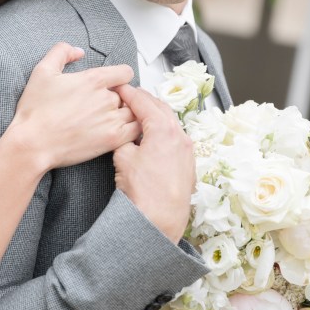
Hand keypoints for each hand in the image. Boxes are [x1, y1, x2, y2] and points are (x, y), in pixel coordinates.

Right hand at [9, 43, 140, 170]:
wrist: (33, 144)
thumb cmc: (36, 111)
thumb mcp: (42, 71)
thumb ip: (61, 52)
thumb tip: (78, 51)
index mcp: (93, 79)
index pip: (125, 73)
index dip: (120, 78)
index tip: (112, 87)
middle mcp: (106, 98)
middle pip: (128, 94)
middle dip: (119, 100)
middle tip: (103, 109)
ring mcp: (112, 119)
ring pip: (134, 112)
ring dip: (126, 115)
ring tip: (109, 122)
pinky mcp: (113, 139)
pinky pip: (137, 130)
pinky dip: (133, 130)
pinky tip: (119, 132)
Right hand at [113, 85, 194, 243]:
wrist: (159, 221)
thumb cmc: (143, 193)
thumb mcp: (123, 158)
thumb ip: (124, 139)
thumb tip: (126, 136)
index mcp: (164, 129)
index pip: (144, 102)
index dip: (129, 93)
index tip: (121, 88)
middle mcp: (181, 137)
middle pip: (161, 109)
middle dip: (144, 101)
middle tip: (130, 98)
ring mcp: (188, 152)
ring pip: (171, 124)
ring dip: (156, 117)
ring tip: (140, 118)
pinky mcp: (189, 166)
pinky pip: (177, 141)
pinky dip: (165, 134)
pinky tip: (154, 140)